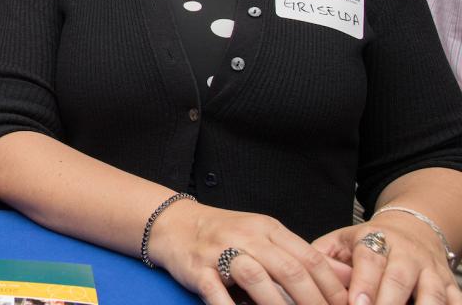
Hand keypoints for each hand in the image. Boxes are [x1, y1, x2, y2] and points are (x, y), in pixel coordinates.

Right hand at [150, 201, 347, 304]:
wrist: (173, 224)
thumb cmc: (224, 235)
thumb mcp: (266, 237)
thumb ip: (303, 256)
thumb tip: (347, 277)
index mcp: (268, 229)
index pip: (309, 257)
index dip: (332, 287)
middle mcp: (247, 237)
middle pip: (288, 268)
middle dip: (313, 300)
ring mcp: (220, 251)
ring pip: (256, 277)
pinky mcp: (197, 267)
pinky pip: (215, 290)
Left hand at [313, 212, 461, 304]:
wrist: (411, 229)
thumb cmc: (366, 242)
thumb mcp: (340, 241)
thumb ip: (324, 259)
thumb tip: (312, 279)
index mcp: (375, 239)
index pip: (369, 259)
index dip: (363, 283)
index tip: (355, 304)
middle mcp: (407, 253)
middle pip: (400, 278)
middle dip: (388, 302)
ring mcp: (431, 269)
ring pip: (432, 292)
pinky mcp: (449, 283)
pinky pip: (455, 300)